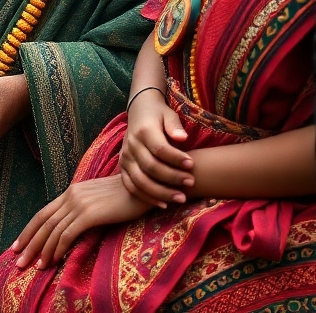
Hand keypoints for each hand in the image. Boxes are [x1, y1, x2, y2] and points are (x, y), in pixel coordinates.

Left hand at [11, 174, 150, 269]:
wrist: (142, 187)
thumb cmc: (123, 196)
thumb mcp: (97, 199)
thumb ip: (82, 208)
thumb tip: (71, 225)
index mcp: (71, 192)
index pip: (43, 213)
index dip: (29, 230)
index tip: (18, 245)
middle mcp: (71, 196)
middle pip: (43, 222)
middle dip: (29, 242)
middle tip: (18, 260)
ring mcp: (79, 204)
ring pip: (52, 230)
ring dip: (42, 250)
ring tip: (35, 267)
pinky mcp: (90, 214)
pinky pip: (68, 234)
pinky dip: (58, 248)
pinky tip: (54, 261)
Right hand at [119, 89, 193, 206]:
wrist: (139, 111)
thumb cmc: (158, 115)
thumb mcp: (168, 114)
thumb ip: (175, 126)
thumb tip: (182, 138)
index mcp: (143, 131)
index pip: (160, 149)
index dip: (176, 159)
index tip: (192, 165)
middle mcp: (131, 145)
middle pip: (151, 167)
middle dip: (172, 178)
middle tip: (191, 182)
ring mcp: (125, 157)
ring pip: (140, 180)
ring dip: (161, 192)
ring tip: (181, 198)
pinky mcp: (123, 166)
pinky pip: (131, 186)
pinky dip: (146, 197)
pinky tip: (163, 204)